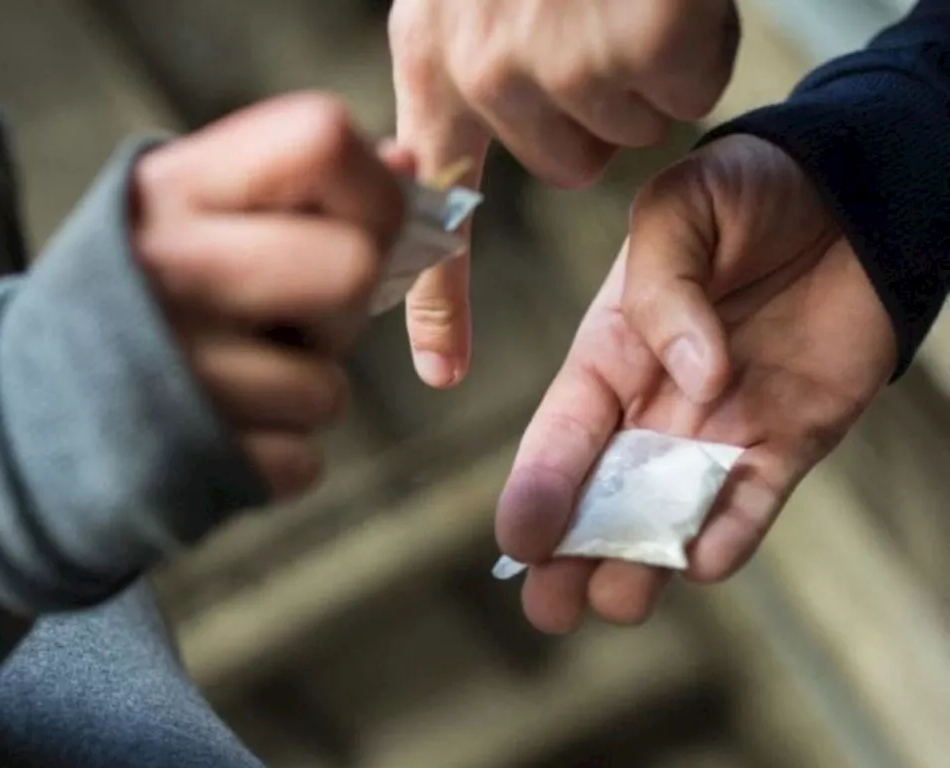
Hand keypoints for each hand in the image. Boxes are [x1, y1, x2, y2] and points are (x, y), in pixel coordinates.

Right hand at [132, 94, 407, 498]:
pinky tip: (220, 432)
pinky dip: (276, 457)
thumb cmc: (136, 297)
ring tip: (230, 380)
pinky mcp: (192, 463)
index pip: (323, 140)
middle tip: (291, 318)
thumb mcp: (186, 214)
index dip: (373, 189)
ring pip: (328, 389)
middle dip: (343, 307)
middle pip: (352, 269)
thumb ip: (289, 185)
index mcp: (173, 189)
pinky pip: (302, 461)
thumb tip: (408, 162)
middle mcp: (168, 269)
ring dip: (300, 394)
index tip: (363, 225)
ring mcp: (177, 373)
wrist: (21, 414)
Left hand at [389, 0, 740, 386]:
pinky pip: (687, 87)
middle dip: (592, 114)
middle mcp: (482, 70)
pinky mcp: (643, 38)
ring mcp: (564, 59)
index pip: (437, 211)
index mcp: (432, 60)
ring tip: (620, 3)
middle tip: (590, 27)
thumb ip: (460, 77)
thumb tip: (451, 166)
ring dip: (637, 73)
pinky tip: (664, 1)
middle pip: (568, 163)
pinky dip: (692, 46)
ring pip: (627, 128)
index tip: (443, 372)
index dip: (442, 301)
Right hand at [495, 135, 896, 633]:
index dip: (538, 487)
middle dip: (572, 553)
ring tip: (617, 603)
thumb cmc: (748, 191)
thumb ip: (665, 290)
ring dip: (642, 561)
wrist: (851, 191)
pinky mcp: (790, 440)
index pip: (561, 433)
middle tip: (549, 611)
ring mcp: (720, 430)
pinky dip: (730, 534)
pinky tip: (703, 564)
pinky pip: (753, 501)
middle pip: (602, 495)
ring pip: (668, 514)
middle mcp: (654, 405)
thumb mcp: (678, 210)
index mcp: (609, 354)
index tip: (518, 539)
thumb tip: (696, 381)